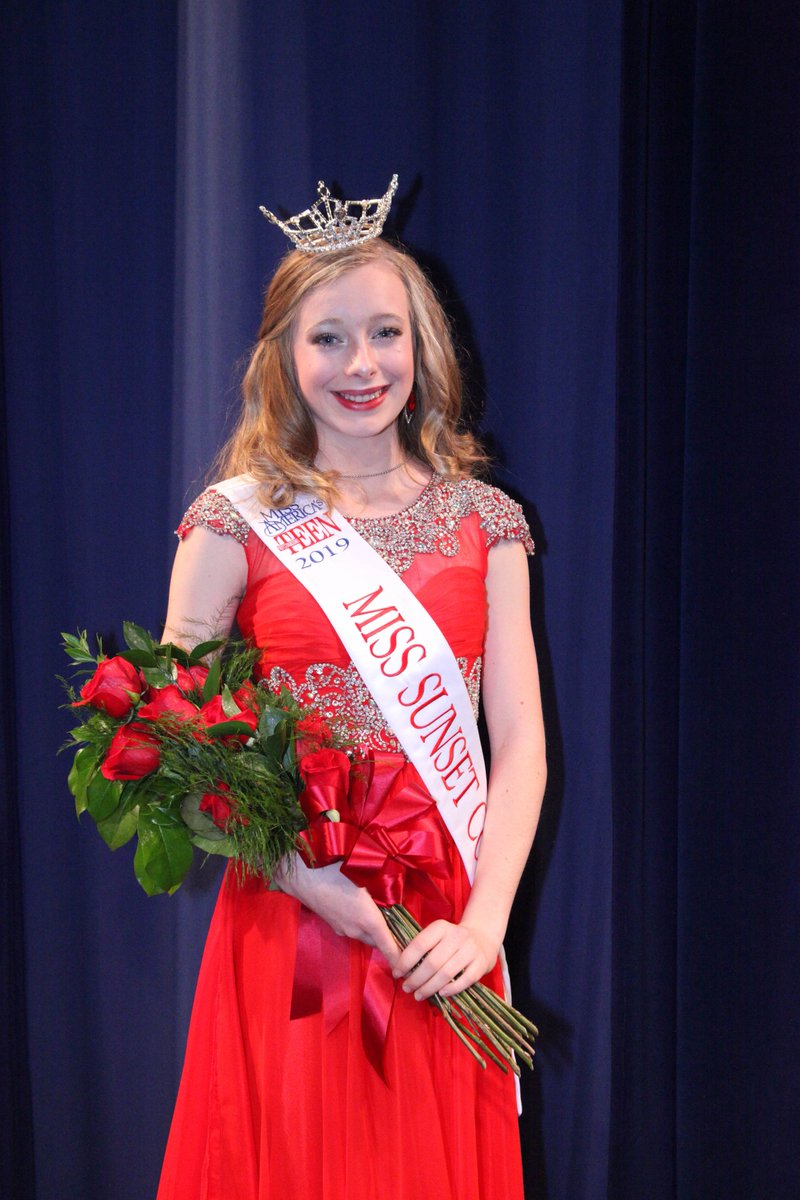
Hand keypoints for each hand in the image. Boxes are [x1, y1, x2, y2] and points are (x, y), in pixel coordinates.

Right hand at [272, 858, 399, 967]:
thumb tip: (396, 889)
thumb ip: (382, 886)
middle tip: (403, 933)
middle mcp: (356, 930)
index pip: (388, 946)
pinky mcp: (333, 924)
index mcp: (368, 920)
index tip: (407, 969)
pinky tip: (362, 910)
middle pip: (378, 942)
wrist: (301, 876)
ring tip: (385, 919)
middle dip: (389, 941)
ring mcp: (342, 929)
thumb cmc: (335, 871)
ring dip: (375, 932)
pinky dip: (362, 926)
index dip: (398, 958)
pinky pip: (353, 930)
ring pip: (365, 935)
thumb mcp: (365, 876)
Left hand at [391, 920, 498, 1001]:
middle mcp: (457, 936)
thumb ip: (422, 948)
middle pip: (432, 962)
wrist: (482, 936)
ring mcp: (471, 950)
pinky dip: (451, 989)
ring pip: (447, 973)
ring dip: (429, 987)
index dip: (406, 961)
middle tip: (407, 988)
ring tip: (419, 995)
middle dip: (416, 979)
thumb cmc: (451, 940)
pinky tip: (440, 994)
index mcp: (441, 927)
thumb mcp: (437, 936)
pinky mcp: (481, 963)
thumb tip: (399, 969)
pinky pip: (464, 980)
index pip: (419, 944)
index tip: (397, 973)